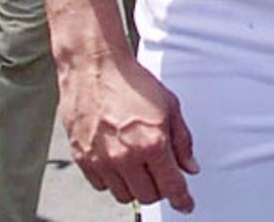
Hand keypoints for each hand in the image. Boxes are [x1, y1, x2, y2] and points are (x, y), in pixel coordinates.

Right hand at [58, 52, 198, 211]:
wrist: (96, 68)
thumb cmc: (132, 82)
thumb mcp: (170, 106)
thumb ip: (182, 140)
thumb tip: (190, 166)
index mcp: (152, 143)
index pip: (171, 185)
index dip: (181, 199)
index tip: (186, 205)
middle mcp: (126, 157)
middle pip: (148, 196)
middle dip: (159, 189)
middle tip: (161, 173)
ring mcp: (102, 161)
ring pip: (124, 195)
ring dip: (136, 186)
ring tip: (139, 163)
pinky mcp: (83, 160)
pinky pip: (102, 186)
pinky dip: (113, 180)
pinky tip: (119, 161)